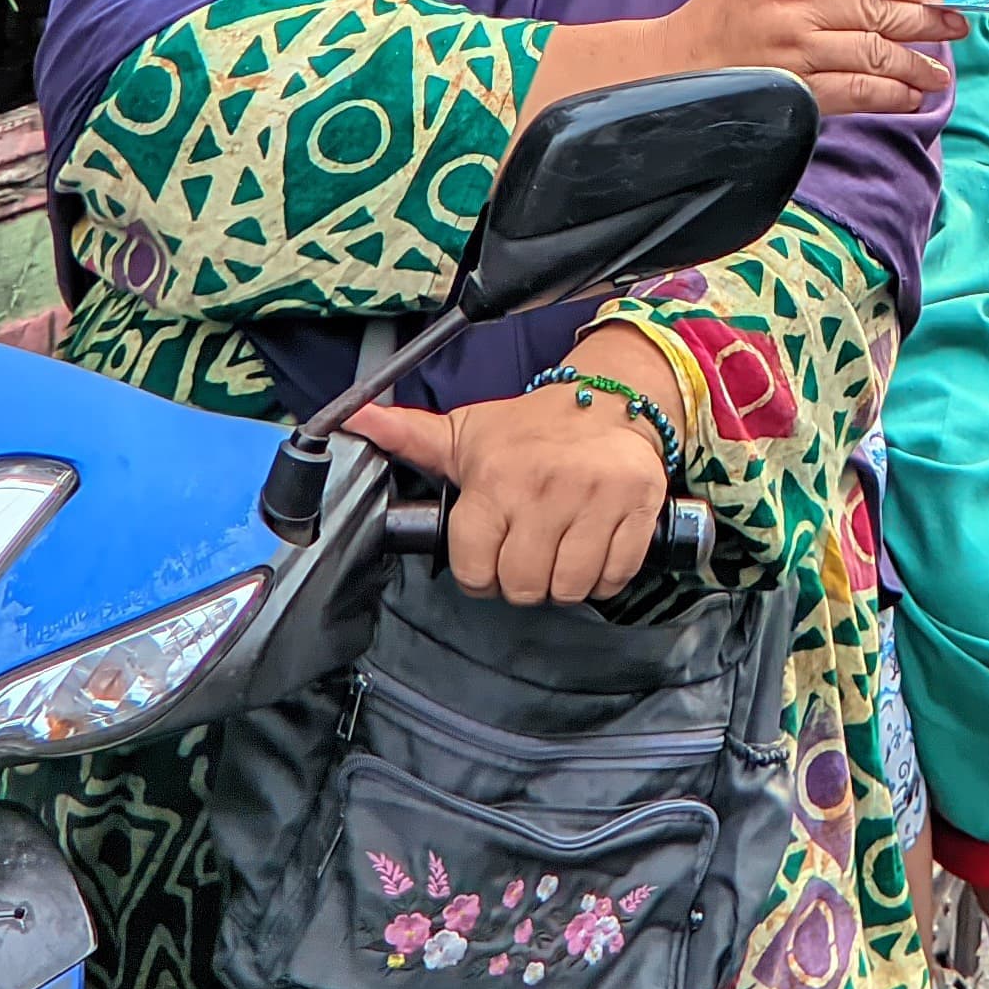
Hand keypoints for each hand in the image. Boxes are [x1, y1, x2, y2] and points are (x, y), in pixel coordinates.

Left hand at [350, 388, 667, 604]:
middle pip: (522, 586)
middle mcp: (545, 487)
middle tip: (527, 555)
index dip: (478, 574)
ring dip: (562, 583)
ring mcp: (596, 497)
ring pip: (568, 588)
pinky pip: (614, 576)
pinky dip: (603, 576)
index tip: (488, 558)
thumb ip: (407, 435)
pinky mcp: (638, 506)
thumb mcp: (465, 433)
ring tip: (558, 552)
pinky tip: (591, 549)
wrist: (609, 400)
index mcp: (496, 476)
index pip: (475, 569)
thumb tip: (350, 418)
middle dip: (521, 582)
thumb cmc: (530, 429)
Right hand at [664, 0, 960, 112]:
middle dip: (926, 19)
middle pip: (876, 9)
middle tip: (958, 25)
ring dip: (916, 65)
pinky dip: (891, 96)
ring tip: (941, 74)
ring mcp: (792, 51)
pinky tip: (912, 98)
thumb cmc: (722, 20)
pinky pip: (856, 93)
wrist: (669, 70)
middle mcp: (792, 7)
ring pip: (873, 53)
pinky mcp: (793, 92)